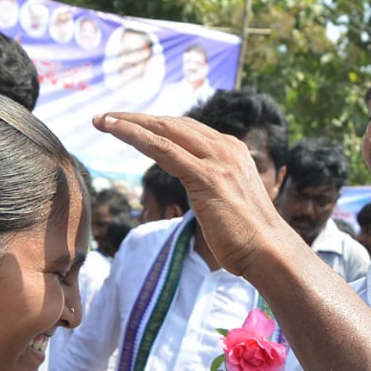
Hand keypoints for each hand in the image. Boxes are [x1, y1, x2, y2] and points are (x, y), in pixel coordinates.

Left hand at [93, 112, 299, 278]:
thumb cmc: (247, 240)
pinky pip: (163, 149)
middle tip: (105, 117)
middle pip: (173, 123)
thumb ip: (212, 192)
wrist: (269, 253)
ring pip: (165, 131)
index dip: (155, 126)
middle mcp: (226, 148)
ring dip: (129, 123)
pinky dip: (136, 136)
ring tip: (101, 120)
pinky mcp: (207, 177)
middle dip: (136, 118)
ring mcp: (218, 160)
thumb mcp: (227, 206)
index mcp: (231, 152)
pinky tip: (114, 130)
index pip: (186, 131)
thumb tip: (200, 199)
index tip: (129, 126)